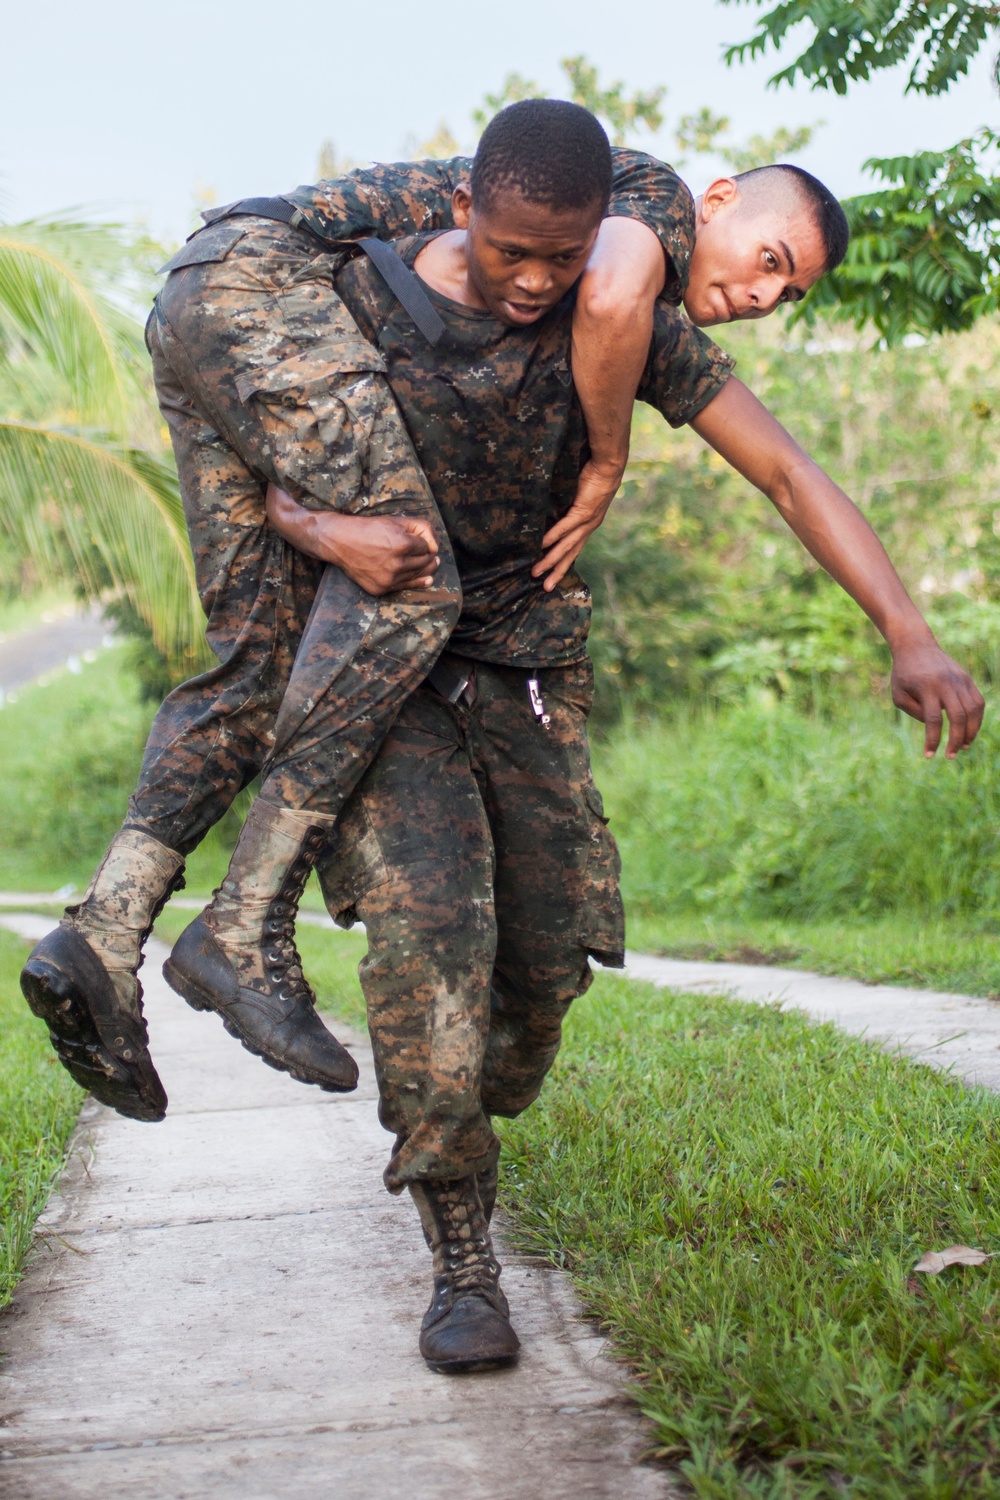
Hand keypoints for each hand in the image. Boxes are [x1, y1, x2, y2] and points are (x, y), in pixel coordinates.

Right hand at [266, 484, 438, 595]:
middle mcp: (396, 564)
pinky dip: (415, 582)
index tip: (417, 541)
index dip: (424, 543)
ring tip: (431, 564)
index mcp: (402, 544)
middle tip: (431, 555)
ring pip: (418, 576)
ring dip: (425, 569)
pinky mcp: (381, 589)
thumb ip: (421, 528)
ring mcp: (388, 579)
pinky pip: (405, 587)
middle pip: (425, 563)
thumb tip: (435, 547)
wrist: (339, 542)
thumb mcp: (396, 520)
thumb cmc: (369, 528)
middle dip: (429, 557)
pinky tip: (426, 579)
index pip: (427, 547)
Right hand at [531, 459, 623, 591]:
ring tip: (536, 571)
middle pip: (571, 554)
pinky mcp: (583, 511)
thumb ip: (567, 506)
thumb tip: (551, 511)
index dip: (564, 563)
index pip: (575, 549)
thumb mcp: (579, 496)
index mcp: (589, 525)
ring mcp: (587, 521)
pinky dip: (553, 537)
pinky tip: (542, 546)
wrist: (608, 466)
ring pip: (567, 545)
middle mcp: (589, 527)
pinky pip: (565, 527)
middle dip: (557, 571)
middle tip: (545, 588)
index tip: (553, 576)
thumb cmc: (594, 476)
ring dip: (551, 560)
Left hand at [890, 639, 984, 757]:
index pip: (934, 720)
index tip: (929, 755)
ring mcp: (959, 680)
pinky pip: (978, 702)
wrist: (916, 646)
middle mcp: (946, 683)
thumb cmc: (903, 674)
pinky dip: (977, 719)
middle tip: (951, 756)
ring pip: (973, 710)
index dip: (933, 740)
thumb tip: (934, 727)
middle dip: (957, 740)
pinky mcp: (967, 679)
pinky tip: (970, 731)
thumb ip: (914, 712)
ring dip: (971, 731)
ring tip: (964, 746)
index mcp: (926, 687)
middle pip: (958, 717)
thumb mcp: (898, 694)